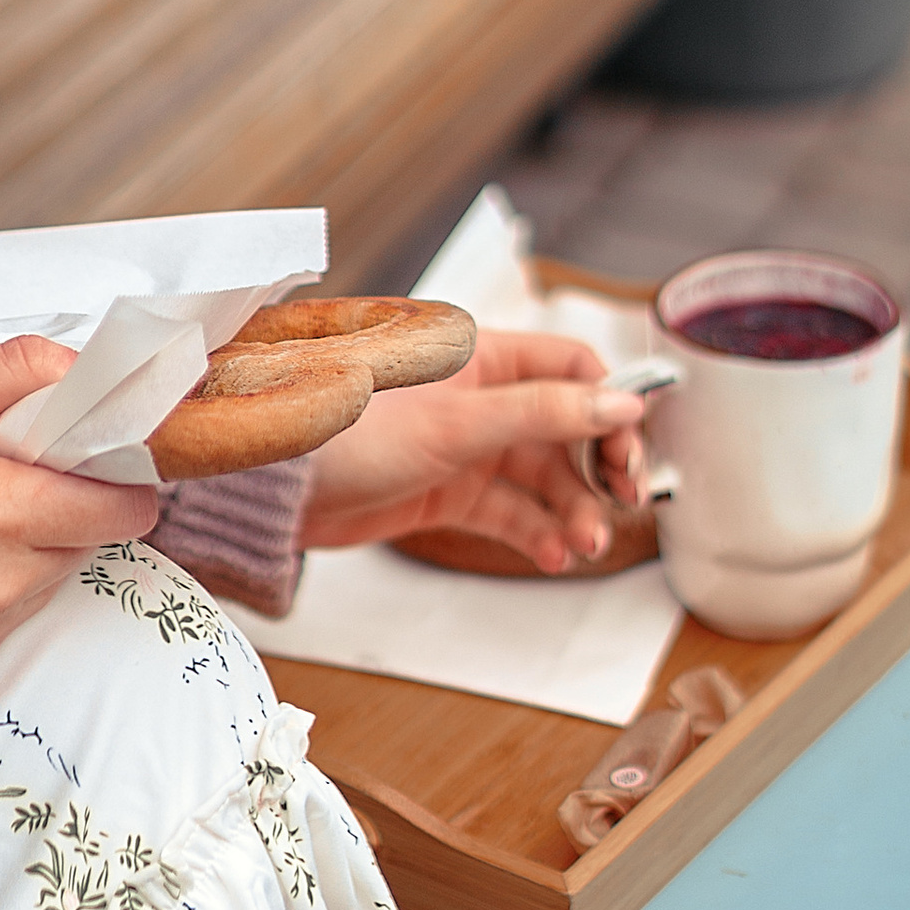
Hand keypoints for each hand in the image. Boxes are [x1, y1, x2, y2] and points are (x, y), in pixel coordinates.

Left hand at [301, 328, 651, 573]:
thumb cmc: (350, 430)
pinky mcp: (446, 493)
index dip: (609, 406)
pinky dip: (535, 533)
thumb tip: (622, 405)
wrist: (280, 487)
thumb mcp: (459, 422)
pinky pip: (509, 512)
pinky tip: (552, 553)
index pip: (572, 370)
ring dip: (572, 510)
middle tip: (625, 501)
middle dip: (599, 468)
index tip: (628, 449)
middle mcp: (481, 399)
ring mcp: (465, 448)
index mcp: (484, 356)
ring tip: (584, 543)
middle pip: (567, 429)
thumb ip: (544, 413)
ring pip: (542, 479)